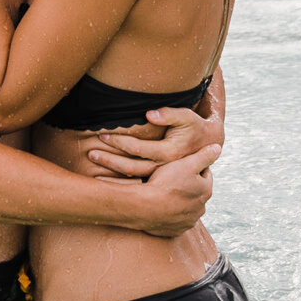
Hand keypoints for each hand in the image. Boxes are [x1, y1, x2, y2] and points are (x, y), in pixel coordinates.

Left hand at [85, 105, 216, 180]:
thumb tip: (149, 114)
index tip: (102, 136)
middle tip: (91, 154)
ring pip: (134, 179)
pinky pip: (138, 186)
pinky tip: (108, 184)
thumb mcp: (186, 117)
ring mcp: (162, 177)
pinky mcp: (161, 181)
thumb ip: (169, 114)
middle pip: (132, 167)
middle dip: (110, 161)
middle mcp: (164, 168)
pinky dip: (123, 186)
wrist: (209, 145)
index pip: (138, 149)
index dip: (119, 142)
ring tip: (93, 174)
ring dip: (113, 177)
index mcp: (169, 153)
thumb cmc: (194, 127)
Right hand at [127, 144, 216, 235]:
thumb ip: (205, 155)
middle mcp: (201, 209)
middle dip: (188, 185)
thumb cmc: (166, 183)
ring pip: (186, 207)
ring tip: (165, 192)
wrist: (144, 207)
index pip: (204, 174)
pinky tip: (160, 206)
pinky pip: (175, 220)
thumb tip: (218, 148)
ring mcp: (188, 222)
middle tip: (170, 177)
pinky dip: (170, 214)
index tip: (180, 164)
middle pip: (196, 192)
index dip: (193, 167)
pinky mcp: (175, 231)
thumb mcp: (187, 163)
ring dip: (180, 200)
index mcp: (206, 191)